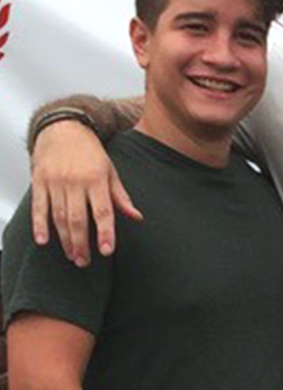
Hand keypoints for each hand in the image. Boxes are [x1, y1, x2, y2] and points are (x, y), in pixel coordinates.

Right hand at [31, 121, 140, 264]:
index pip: (103, 211)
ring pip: (58, 216)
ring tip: (72, 256)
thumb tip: (137, 217)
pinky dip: (39, 224)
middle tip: (85, 261)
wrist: (63, 128)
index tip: (107, 251)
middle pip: (78, 218)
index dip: (105, 232)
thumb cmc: (90, 153)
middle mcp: (75, 181)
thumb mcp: (111, 172)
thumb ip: (121, 197)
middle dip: (81, 243)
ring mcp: (55, 181)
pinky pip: (38, 206)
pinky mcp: (39, 180)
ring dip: (65, 239)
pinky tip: (43, 241)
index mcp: (96, 180)